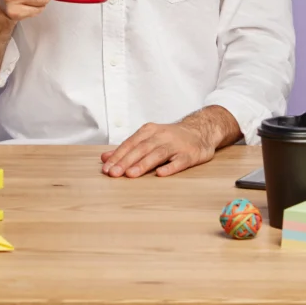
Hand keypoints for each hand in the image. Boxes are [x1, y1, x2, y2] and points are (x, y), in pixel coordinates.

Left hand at [100, 121, 215, 178]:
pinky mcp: (189, 154)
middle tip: (114, 173)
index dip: (118, 155)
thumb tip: (105, 158)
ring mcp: (176, 145)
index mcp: (149, 130)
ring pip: (158, 154)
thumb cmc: (170, 137)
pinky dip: (170, 167)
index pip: (130, 143)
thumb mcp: (148, 138)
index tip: (106, 168)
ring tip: (131, 174)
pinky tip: (161, 174)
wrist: (200, 130)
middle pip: (142, 148)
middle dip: (126, 161)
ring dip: (143, 164)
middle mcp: (161, 136)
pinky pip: (179, 161)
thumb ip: (127, 148)